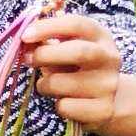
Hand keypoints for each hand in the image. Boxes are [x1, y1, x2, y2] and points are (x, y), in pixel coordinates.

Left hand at [21, 13, 129, 131]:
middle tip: (28, 59)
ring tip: (46, 85)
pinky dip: (57, 105)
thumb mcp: (68, 50)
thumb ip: (48, 43)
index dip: (48, 27)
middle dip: (45, 55)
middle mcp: (109, 59)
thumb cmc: (79, 70)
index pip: (77, 25)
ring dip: (44, 84)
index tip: (26, 36)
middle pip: (78, 52)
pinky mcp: (102, 110)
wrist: (108, 102)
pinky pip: (65, 107)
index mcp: (101, 37)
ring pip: (62, 83)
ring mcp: (108, 86)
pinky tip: (64, 102)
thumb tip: (25, 42)